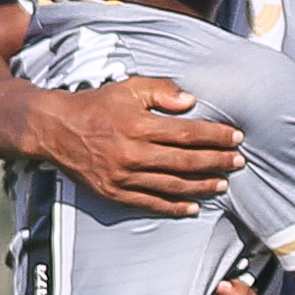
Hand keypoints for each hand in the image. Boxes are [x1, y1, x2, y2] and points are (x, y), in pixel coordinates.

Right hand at [37, 80, 240, 216]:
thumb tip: (191, 102)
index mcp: (138, 125)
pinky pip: (151, 202)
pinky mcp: (115, 193)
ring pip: (172, 185)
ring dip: (202, 186)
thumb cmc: (95, 105)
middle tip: (239, 162)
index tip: (236, 137)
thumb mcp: (127, 88)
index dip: (215, 136)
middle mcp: (133, 153)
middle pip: (185, 161)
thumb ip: (160, 91)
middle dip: (216, 161)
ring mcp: (124, 177)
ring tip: (223, 184)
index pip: (187, 133)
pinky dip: (174, 206)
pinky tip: (193, 207)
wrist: (55, 129)